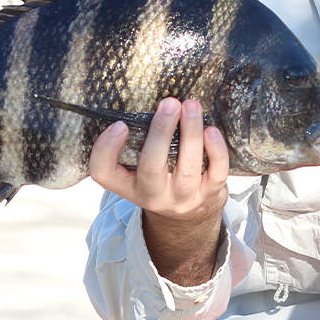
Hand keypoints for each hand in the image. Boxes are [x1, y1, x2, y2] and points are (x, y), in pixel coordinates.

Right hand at [89, 97, 229, 284]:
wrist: (189, 219)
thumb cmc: (161, 179)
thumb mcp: (139, 169)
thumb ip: (139, 142)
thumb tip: (151, 101)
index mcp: (127, 185)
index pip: (104, 173)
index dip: (106, 149)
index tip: (119, 124)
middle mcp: (152, 196)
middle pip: (151, 166)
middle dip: (161, 131)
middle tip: (170, 103)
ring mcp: (182, 198)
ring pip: (186, 168)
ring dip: (191, 133)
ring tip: (192, 106)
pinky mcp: (208, 195)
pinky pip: (216, 173)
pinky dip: (216, 150)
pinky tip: (212, 130)